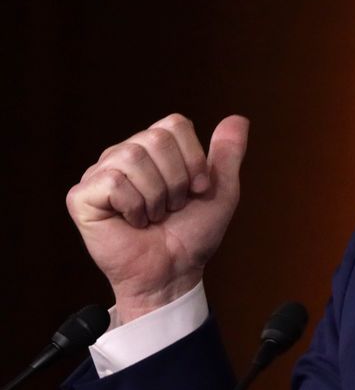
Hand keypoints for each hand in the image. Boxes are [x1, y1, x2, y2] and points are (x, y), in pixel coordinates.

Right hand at [65, 114, 247, 320]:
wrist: (174, 271)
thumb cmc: (193, 234)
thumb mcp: (221, 191)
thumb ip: (228, 153)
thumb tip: (238, 118)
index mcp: (152, 149)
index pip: (175, 124)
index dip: (194, 159)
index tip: (198, 190)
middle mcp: (123, 154)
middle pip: (156, 139)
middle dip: (177, 180)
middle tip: (172, 206)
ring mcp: (100, 174)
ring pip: (134, 158)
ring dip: (157, 196)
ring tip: (154, 215)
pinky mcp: (82, 196)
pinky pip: (114, 182)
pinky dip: (135, 207)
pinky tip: (134, 222)